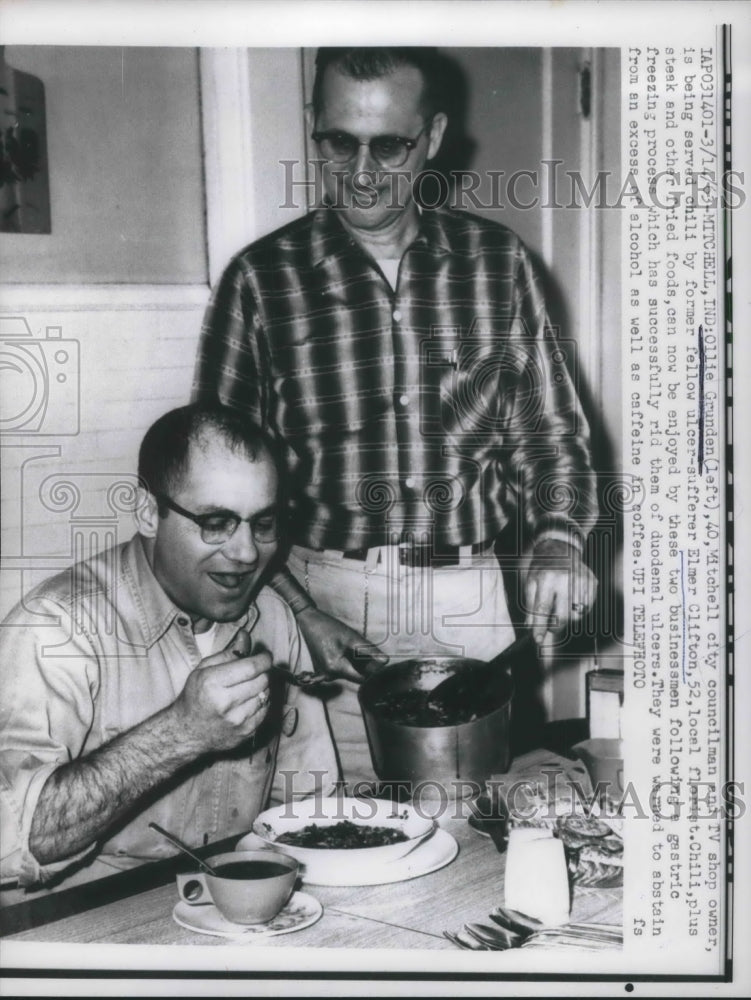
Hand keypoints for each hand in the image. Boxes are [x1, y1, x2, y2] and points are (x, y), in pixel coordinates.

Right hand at [174, 629, 271, 752]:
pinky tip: (250, 700)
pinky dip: (262, 702)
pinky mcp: (246, 733)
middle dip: (263, 671)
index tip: (265, 655)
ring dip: (263, 687)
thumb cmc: (195, 696)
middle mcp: (226, 703)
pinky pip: (266, 710)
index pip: (252, 667)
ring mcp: (238, 720)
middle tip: (256, 670)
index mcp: (213, 683)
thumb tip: (245, 636)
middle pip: (263, 680)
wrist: (186, 732)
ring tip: (250, 686)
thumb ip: (227, 652)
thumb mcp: (204, 669)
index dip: (264, 658)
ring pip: (267, 694)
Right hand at [295, 607, 387, 681]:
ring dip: (358, 664)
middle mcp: (330, 675)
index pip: (362, 679)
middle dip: (366, 666)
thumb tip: (385, 661)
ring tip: (359, 648)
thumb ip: (369, 651)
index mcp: (336, 668)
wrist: (309, 621)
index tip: (382, 664)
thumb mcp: (351, 637)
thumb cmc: (329, 628)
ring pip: (349, 672)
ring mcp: (326, 673)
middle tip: (372, 652)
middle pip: (356, 676)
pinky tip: (349, 650)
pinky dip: (349, 662)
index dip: (374, 673)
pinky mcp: (325, 668)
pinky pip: (342, 669)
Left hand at [524, 539, 597, 645]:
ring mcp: (582, 581)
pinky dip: (578, 609)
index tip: (538, 640)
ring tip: (561, 603)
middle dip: (555, 626)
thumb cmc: (542, 569)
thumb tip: (532, 627)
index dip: (540, 627)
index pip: (543, 609)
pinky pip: (587, 608)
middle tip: (550, 625)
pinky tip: (572, 598)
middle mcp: (566, 579)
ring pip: (577, 615)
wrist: (560, 549)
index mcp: (547, 578)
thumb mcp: (530, 584)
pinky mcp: (592, 583)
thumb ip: (531, 606)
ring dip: (567, 616)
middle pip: (563, 616)